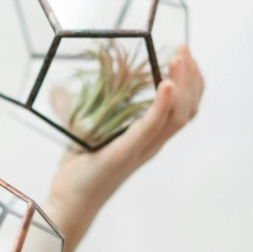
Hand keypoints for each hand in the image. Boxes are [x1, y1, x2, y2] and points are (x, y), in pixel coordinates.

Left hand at [44, 45, 203, 251]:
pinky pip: (150, 127)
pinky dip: (161, 105)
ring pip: (178, 116)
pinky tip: (166, 85)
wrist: (68, 202)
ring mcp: (141, 150)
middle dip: (192, 76)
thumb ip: (85, 113)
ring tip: (178, 59)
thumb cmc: (79, 170)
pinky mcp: (124, 154)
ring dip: (183, 84)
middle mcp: (152, 145)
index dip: (190, 81)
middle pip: (188, 109)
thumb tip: (60, 88)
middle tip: (183, 49)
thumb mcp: (88, 133)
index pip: (184, 108)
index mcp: (149, 139)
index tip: (183, 54)